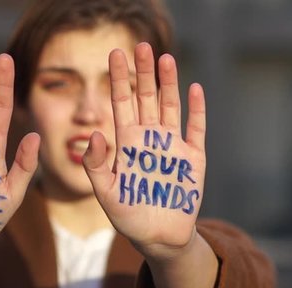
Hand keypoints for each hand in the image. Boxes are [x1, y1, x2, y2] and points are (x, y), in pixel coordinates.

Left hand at [83, 43, 205, 259]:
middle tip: (140, 46)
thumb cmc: (129, 216)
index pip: (122, 103)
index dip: (119, 79)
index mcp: (127, 143)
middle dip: (143, 72)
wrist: (158, 238)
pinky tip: (194, 89)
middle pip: (146, 98)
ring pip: (170, 107)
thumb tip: (95, 134)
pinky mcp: (193, 159)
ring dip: (168, 83)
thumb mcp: (107, 192)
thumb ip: (98, 165)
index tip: (114, 54)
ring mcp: (173, 146)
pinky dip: (196, 110)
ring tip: (164, 59)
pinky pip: (196, 129)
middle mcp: (149, 138)